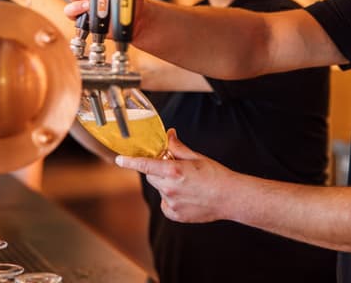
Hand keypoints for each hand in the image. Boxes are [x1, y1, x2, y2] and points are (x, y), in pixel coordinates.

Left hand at [115, 129, 229, 223]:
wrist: (230, 197)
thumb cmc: (217, 176)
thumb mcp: (197, 157)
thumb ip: (178, 147)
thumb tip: (169, 135)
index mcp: (174, 171)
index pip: (145, 165)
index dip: (130, 162)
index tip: (119, 160)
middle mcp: (169, 188)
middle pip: (151, 176)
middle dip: (159, 170)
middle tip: (176, 168)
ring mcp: (171, 203)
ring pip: (160, 189)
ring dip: (167, 184)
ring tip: (188, 184)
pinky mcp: (175, 214)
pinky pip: (165, 203)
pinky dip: (171, 198)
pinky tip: (188, 196)